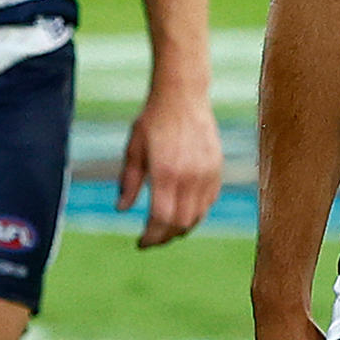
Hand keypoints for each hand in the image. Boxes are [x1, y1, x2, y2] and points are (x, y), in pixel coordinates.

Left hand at [121, 84, 227, 249]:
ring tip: (166, 230)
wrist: (182, 96)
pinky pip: (209, 201)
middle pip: (180, 223)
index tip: (140, 243)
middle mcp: (189, 176)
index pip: (161, 219)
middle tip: (151, 240)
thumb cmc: (153, 121)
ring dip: (181, 228)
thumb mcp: (134, 150)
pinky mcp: (217, 168)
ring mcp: (207, 173)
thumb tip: (121, 209)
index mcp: (165, 173)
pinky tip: (183, 212)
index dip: (151, 237)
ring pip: (197, 216)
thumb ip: (129, 182)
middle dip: (165, 238)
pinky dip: (196, 213)